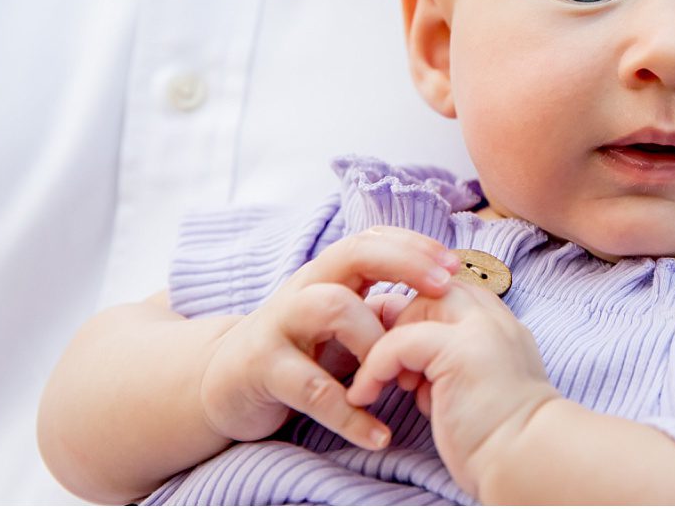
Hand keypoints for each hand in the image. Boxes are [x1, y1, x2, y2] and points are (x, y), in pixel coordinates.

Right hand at [199, 225, 459, 449]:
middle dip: (404, 265)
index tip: (455, 262)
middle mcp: (303, 288)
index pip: (372, 239)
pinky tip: (377, 434)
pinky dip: (349, 414)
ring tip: (395, 372)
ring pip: (331, 307)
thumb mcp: (337, 321)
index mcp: (326, 274)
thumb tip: (442, 302)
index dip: (414, 245)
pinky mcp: (262, 369)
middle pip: (353, 255)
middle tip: (443, 290)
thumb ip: (379, 307)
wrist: (220, 381)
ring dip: (373, 339)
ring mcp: (280, 324)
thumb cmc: (296, 348)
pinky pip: (312, 388)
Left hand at [347, 281, 560, 499]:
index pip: (452, 293)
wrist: (527, 461)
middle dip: (402, 321)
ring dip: (387, 343)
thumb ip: (452, 365)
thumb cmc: (500, 439)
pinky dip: (374, 368)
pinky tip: (366, 395)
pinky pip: (399, 342)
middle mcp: (494, 318)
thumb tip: (410, 363)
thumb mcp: (476, 388)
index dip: (421, 317)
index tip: (401, 355)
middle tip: (387, 362)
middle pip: (433, 289)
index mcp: (502, 326)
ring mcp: (479, 328)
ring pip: (415, 306)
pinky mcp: (458, 349)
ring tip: (383, 384)